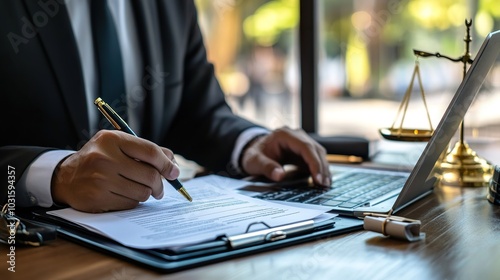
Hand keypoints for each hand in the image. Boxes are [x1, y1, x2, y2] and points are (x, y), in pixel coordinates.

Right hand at [51, 130, 179, 212]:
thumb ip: (146, 150)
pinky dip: (132, 201)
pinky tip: (123, 194)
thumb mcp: (118, 145)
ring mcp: (100, 180)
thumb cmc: (100, 159)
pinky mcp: (98, 198)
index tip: (174, 172)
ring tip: (138, 189)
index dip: (167, 164)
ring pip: (142, 192)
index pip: (150, 152)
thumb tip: (173, 164)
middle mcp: (105, 158)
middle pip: (150, 175)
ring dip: (146, 193)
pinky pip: (130, 204)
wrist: (66, 177)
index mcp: (112, 140)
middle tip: (159, 188)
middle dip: (160, 184)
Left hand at [240, 127, 330, 185]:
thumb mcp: (255, 161)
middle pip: (315, 150)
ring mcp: (301, 142)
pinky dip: (319, 169)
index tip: (317, 177)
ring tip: (325, 185)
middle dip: (322, 167)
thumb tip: (279, 175)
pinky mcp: (303, 151)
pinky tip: (322, 180)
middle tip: (324, 184)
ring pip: (318, 154)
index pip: (306, 147)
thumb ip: (266, 167)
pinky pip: (315, 158)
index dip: (314, 162)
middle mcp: (296, 135)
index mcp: (285, 135)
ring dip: (323, 169)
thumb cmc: (254, 154)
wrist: (254, 150)